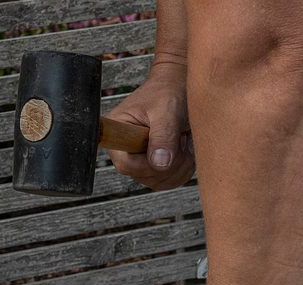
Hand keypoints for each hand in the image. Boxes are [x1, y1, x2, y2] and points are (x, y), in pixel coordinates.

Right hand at [106, 63, 195, 189]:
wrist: (179, 86)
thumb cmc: (168, 91)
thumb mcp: (167, 110)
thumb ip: (163, 135)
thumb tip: (159, 163)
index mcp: (117, 132)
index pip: (126, 164)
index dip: (148, 163)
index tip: (168, 147)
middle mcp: (125, 149)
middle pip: (143, 176)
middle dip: (169, 163)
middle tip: (181, 138)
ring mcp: (140, 160)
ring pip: (159, 181)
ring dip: (179, 166)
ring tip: (183, 140)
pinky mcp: (154, 165)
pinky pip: (169, 180)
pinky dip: (183, 168)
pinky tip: (185, 148)